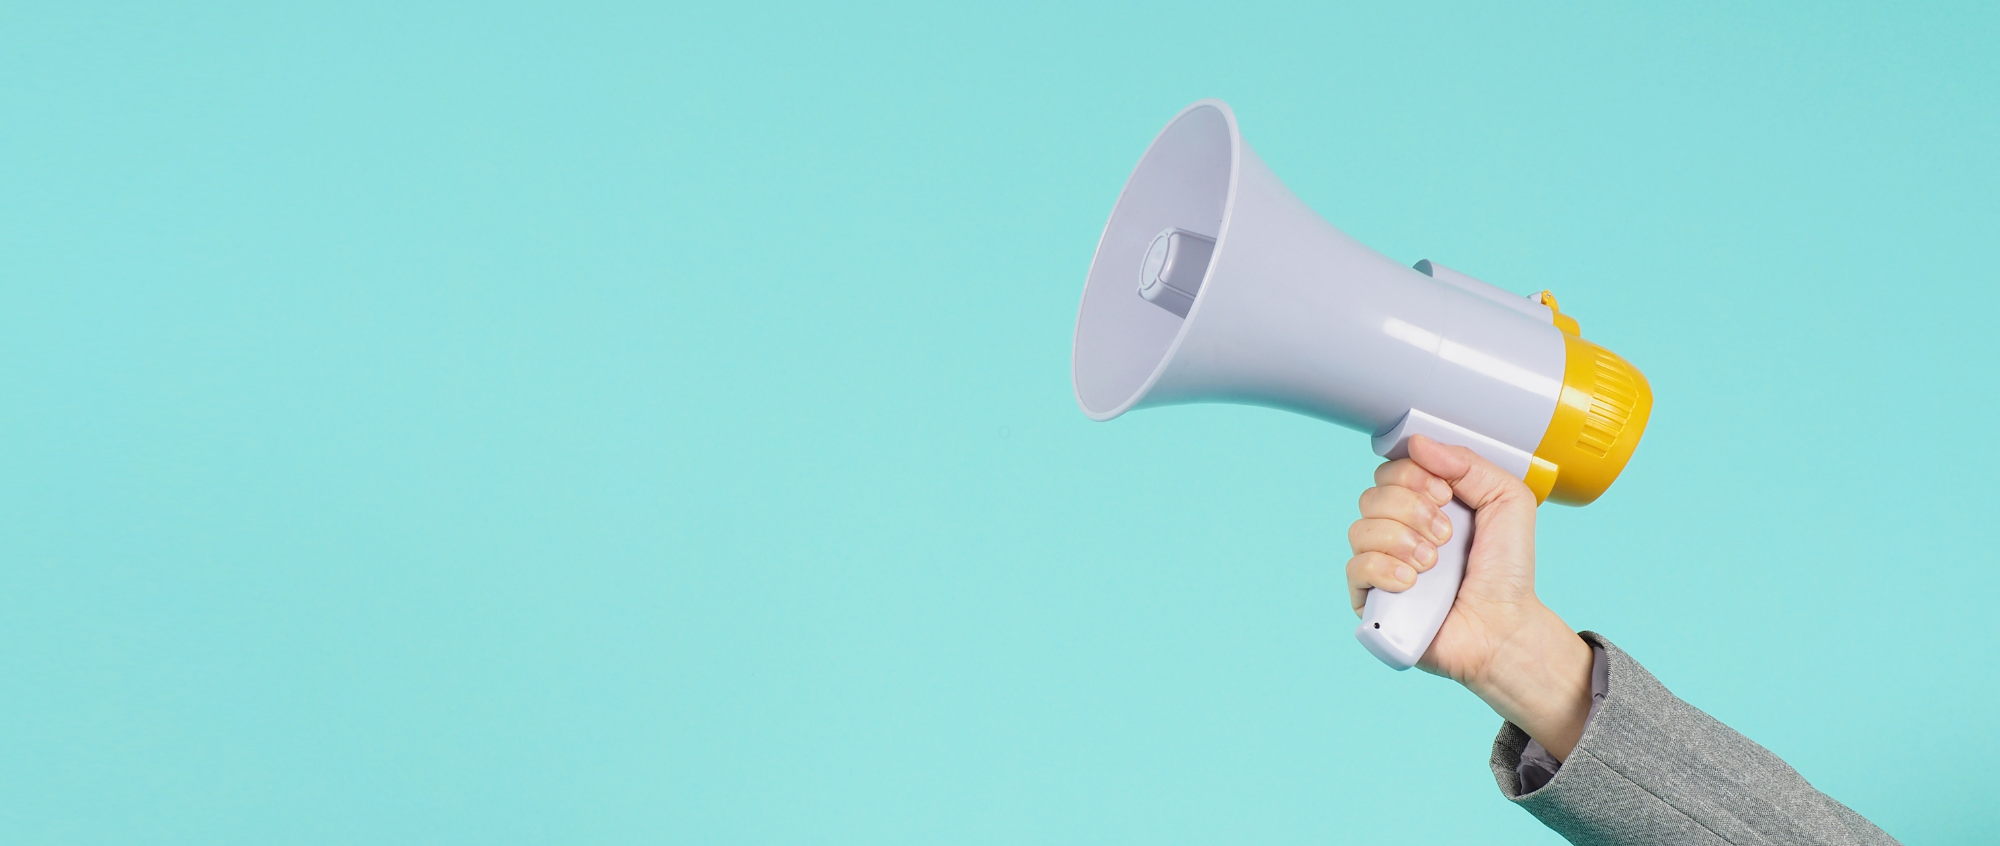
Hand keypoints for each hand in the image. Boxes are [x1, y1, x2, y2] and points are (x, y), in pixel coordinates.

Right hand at [1345, 435, 1595, 758]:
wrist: (1505, 627)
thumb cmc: (1507, 572)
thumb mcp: (1507, 500)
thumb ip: (1468, 463)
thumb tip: (1417, 443)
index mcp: (1425, 502)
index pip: (1393, 468)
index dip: (1415, 475)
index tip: (1447, 496)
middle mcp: (1398, 529)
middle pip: (1373, 493)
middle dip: (1413, 509)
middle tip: (1445, 534)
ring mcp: (1381, 563)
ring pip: (1360, 527)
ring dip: (1401, 540)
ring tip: (1432, 563)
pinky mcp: (1370, 598)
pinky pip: (1354, 568)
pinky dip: (1384, 568)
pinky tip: (1413, 582)